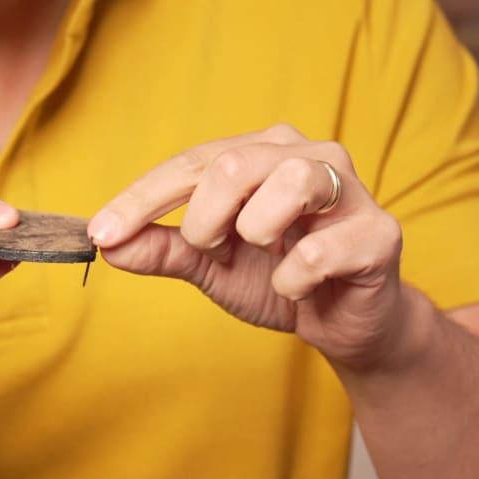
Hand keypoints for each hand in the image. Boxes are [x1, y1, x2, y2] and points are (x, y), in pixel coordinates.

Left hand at [89, 125, 406, 368]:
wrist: (345, 325)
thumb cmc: (279, 280)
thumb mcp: (211, 266)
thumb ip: (164, 250)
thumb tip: (108, 244)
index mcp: (263, 153)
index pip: (192, 162)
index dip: (142, 199)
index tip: (100, 233)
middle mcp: (308, 154)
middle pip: (233, 164)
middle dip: (203, 219)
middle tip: (209, 250)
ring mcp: (349, 190)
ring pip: (289, 182)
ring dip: (255, 233)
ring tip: (263, 255)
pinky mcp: (378, 233)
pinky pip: (319, 251)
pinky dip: (291, 280)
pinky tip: (297, 287)